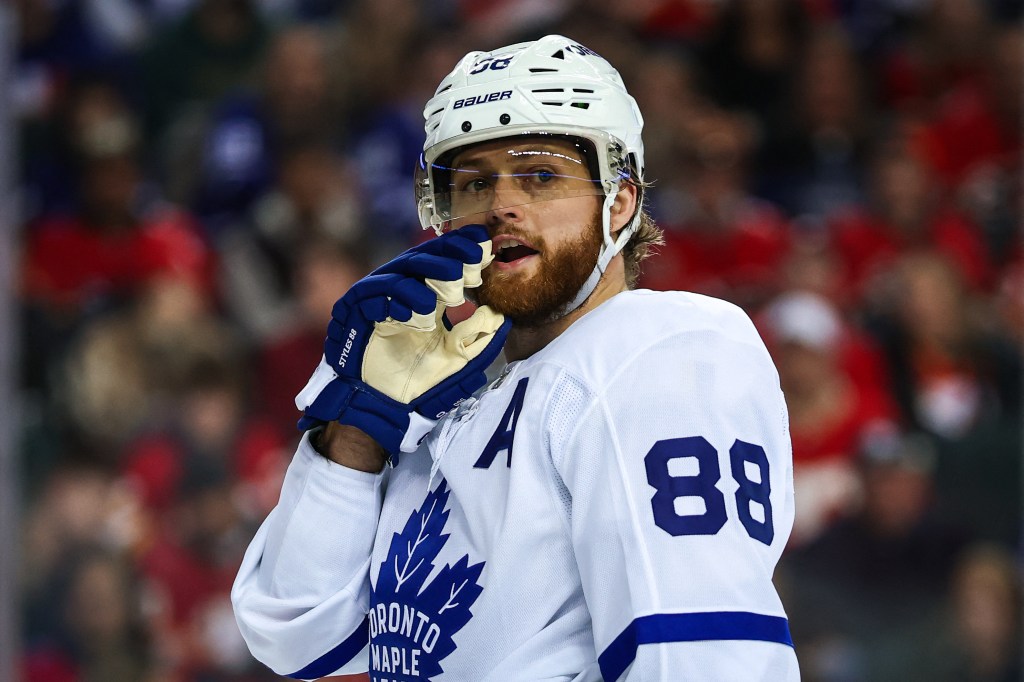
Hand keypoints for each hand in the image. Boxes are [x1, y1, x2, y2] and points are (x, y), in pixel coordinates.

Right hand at [295, 225, 509, 461]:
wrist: (385, 407)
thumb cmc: (419, 383)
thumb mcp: (458, 361)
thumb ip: (479, 341)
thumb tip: (503, 318)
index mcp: (423, 296)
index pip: (441, 261)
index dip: (461, 249)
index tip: (485, 245)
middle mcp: (399, 291)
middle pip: (422, 258)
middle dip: (448, 255)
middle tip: (471, 260)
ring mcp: (376, 298)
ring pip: (400, 271)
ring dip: (427, 275)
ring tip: (451, 290)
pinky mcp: (354, 310)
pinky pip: (373, 294)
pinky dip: (396, 298)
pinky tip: (416, 312)